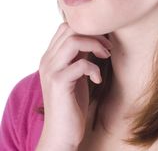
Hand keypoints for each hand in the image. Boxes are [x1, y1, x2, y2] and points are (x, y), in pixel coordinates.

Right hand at [35, 22, 111, 150]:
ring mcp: (51, 70)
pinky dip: (94, 69)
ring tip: (105, 57)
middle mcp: (47, 59)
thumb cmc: (71, 103)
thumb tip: (94, 37)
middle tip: (107, 48)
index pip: (65, 27)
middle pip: (70, 29)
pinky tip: (97, 80)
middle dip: (94, 35)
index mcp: (50, 56)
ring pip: (73, 41)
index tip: (103, 40)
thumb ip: (79, 55)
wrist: (61, 134)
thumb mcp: (76, 73)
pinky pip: (81, 64)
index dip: (87, 29)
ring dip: (95, 46)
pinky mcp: (58, 83)